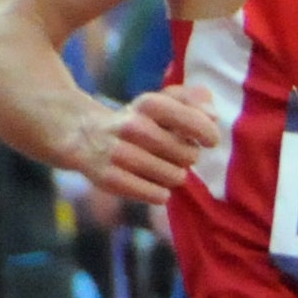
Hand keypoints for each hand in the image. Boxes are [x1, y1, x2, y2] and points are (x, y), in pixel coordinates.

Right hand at [69, 84, 220, 206]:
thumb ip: (192, 101)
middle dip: (187, 156)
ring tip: (159, 166)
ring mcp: (119, 153)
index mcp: (149, 104)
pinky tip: (149, 182)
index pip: (192, 120)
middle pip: (189, 155)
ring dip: (174, 175)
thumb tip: (213, 115)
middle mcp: (133, 127)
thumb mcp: (160, 102)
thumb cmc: (138, 121)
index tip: (209, 141)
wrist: (84, 136)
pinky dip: (160, 192)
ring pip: (175, 177)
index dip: (207, 133)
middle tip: (172, 153)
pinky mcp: (110, 179)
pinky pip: (158, 196)